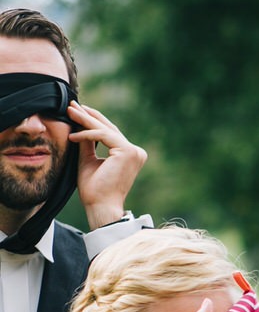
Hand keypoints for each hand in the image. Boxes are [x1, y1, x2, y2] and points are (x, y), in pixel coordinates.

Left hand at [70, 101, 147, 228]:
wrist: (101, 206)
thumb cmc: (95, 189)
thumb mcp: (88, 160)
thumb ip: (87, 143)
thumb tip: (80, 124)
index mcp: (129, 155)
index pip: (110, 134)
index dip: (92, 122)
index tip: (76, 113)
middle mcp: (136, 152)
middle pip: (109, 129)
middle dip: (88, 116)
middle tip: (72, 105)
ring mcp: (134, 152)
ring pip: (106, 130)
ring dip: (85, 120)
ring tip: (69, 112)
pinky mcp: (128, 152)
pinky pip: (104, 137)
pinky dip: (87, 134)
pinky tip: (72, 136)